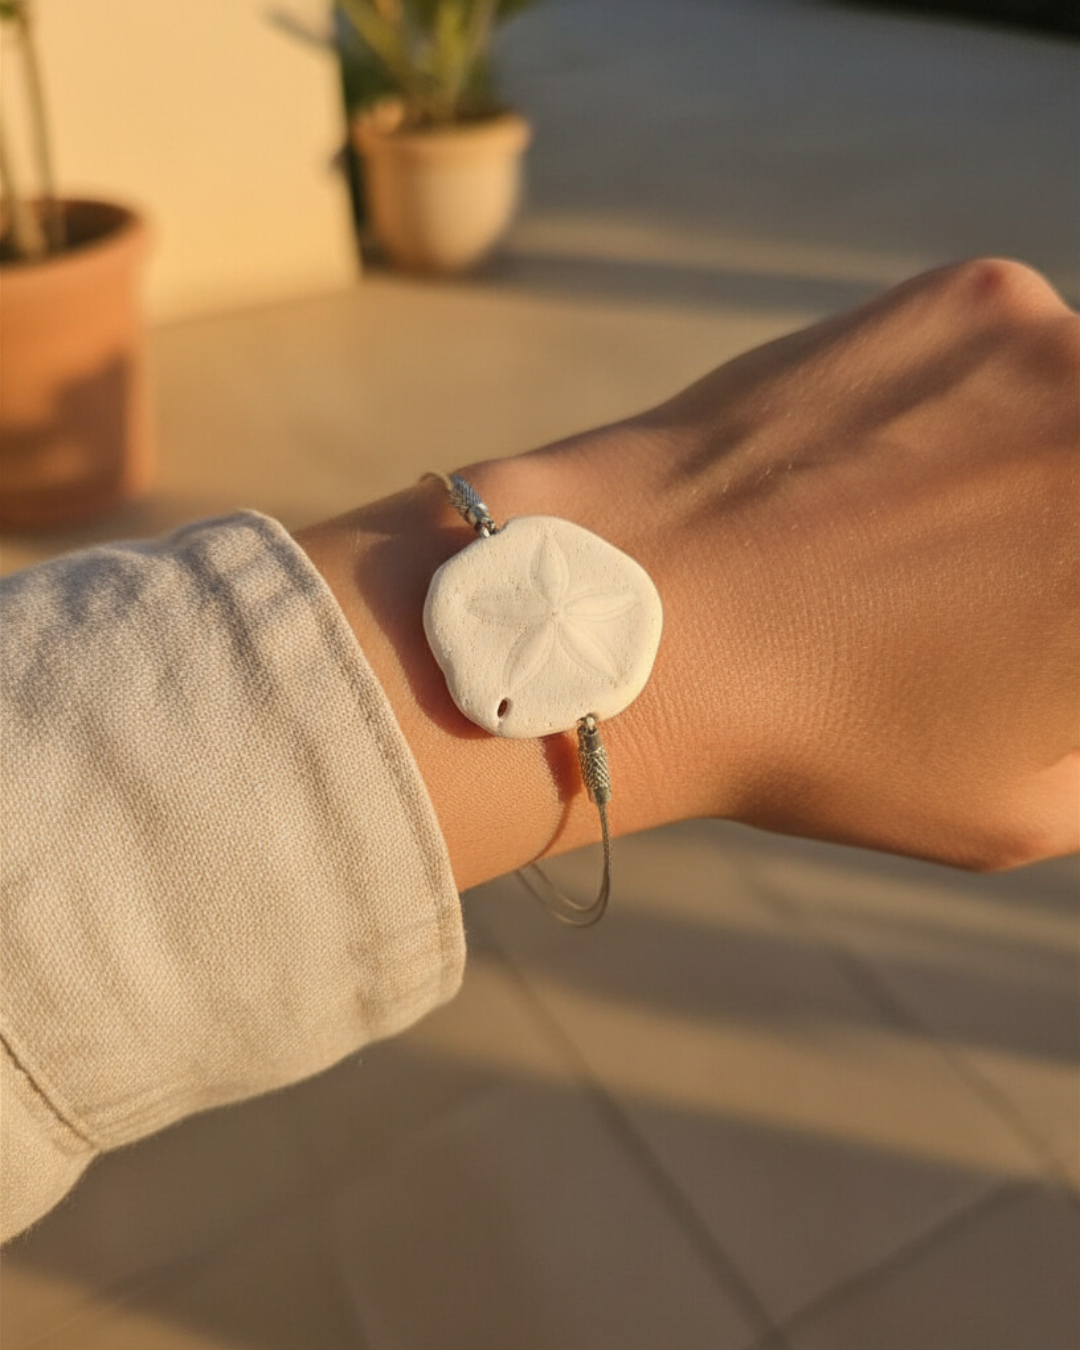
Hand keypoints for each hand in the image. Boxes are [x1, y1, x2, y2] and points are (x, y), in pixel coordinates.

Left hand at [299, 259, 1078, 885]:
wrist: (643, 615)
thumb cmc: (827, 737)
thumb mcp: (1026, 806)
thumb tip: (1077, 686)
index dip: (1065, 611)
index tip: (1027, 636)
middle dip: (1062, 543)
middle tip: (986, 590)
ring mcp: (1059, 340)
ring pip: (1075, 413)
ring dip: (1030, 471)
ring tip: (911, 545)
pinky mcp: (973, 295)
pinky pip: (1008, 363)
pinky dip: (966, 416)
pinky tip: (870, 482)